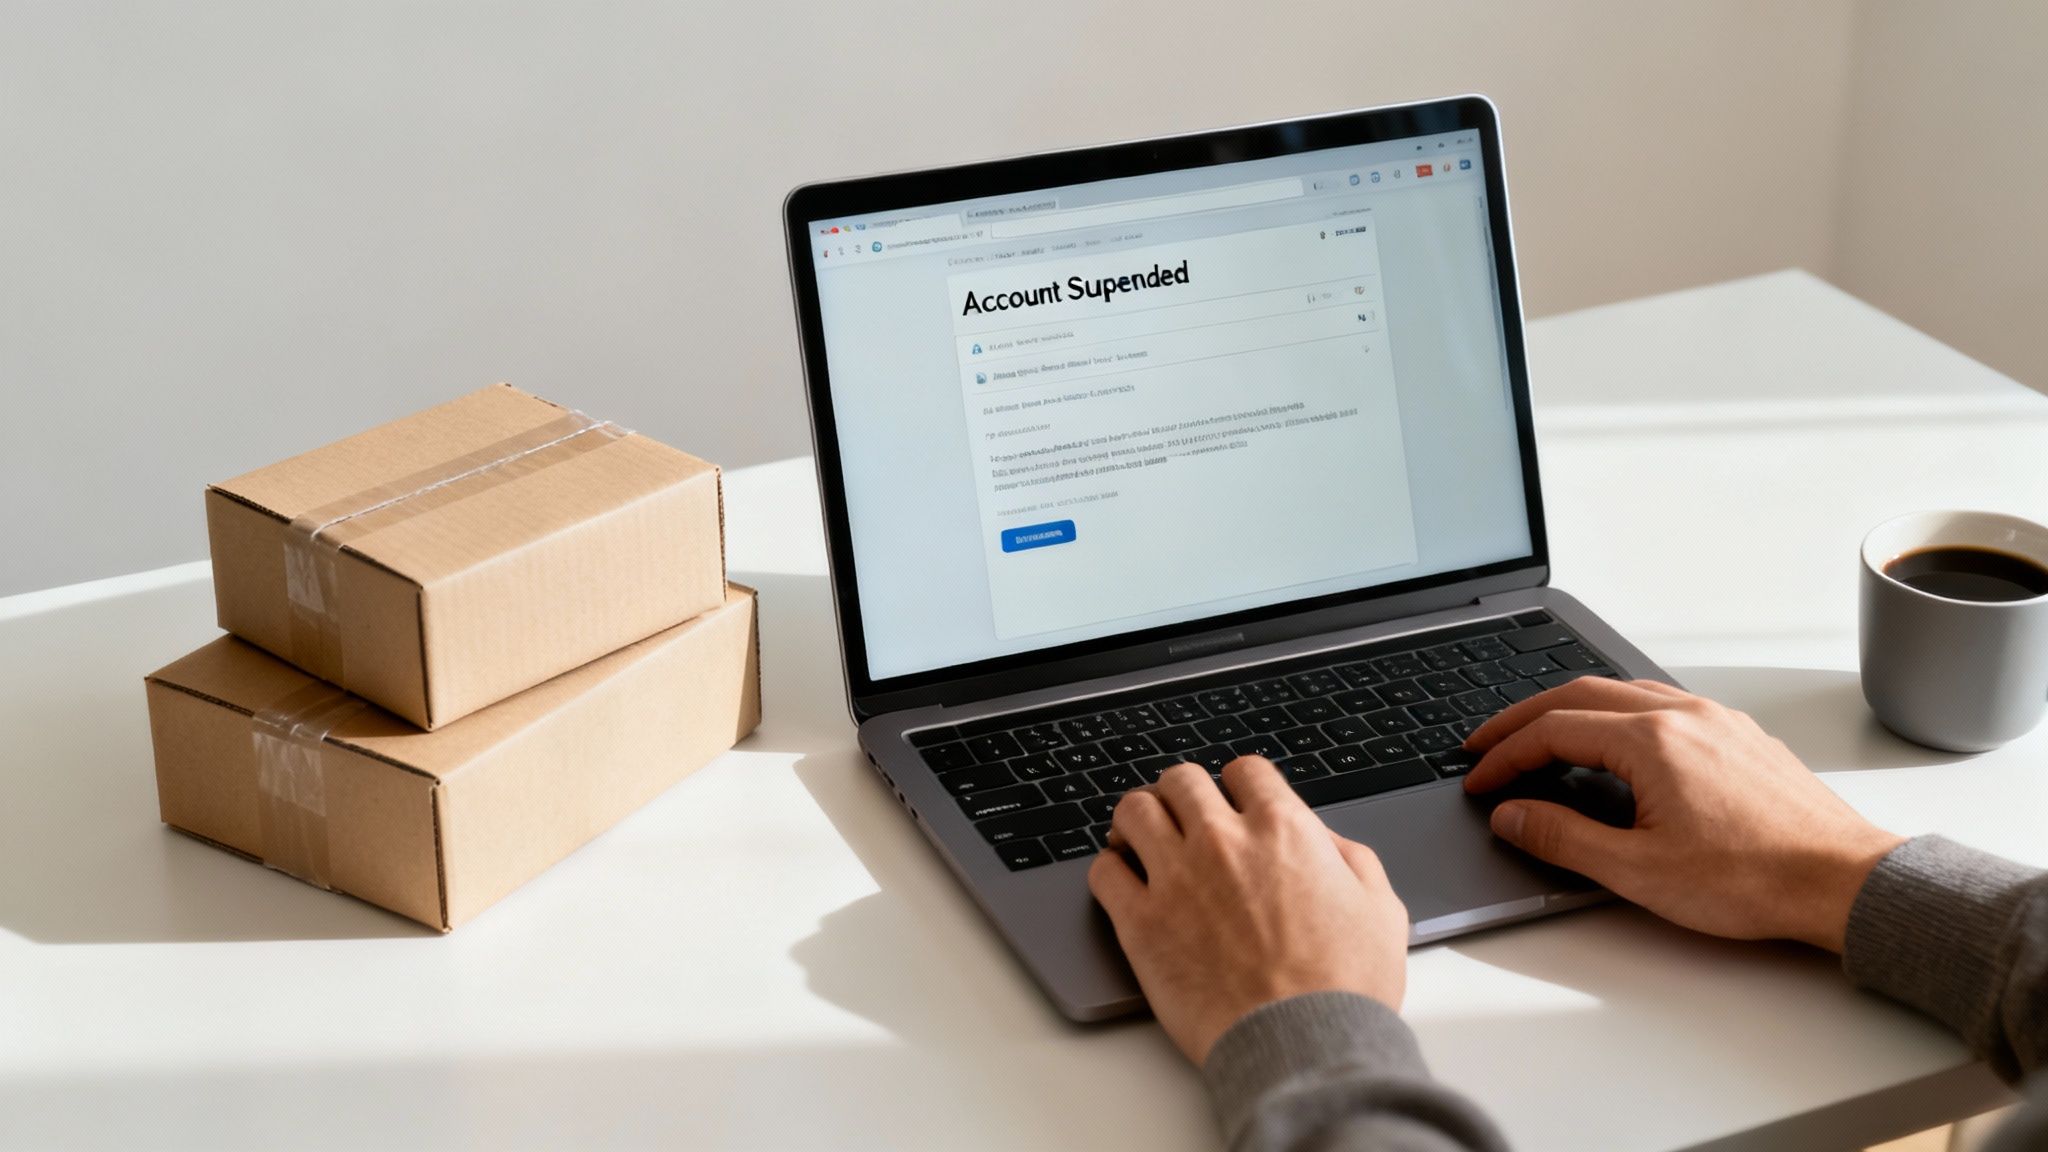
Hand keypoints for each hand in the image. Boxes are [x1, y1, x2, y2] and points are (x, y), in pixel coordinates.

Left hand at [1087, 758, 1407, 1065]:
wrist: (1303, 1044)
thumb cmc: (1345, 988)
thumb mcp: (1380, 909)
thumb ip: (1351, 859)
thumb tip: (1323, 840)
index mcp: (1283, 830)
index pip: (1245, 771)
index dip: (1239, 785)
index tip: (1234, 802)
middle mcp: (1223, 841)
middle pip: (1180, 780)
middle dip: (1182, 795)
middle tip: (1183, 818)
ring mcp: (1176, 878)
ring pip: (1133, 812)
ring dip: (1138, 821)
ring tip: (1141, 841)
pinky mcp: (1141, 922)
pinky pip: (1104, 871)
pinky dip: (1110, 870)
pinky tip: (1123, 883)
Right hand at [1462, 678, 1904, 951]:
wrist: (1842, 882)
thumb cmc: (1754, 880)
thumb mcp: (1637, 871)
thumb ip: (1562, 838)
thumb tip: (1512, 816)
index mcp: (1652, 741)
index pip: (1553, 731)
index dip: (1505, 756)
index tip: (1480, 781)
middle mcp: (1683, 715)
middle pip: (1579, 695)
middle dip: (1524, 719)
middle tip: (1488, 745)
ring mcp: (1716, 720)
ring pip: (1623, 692)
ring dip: (1571, 710)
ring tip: (1540, 739)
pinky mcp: (1740, 736)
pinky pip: (1662, 703)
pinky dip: (1617, 715)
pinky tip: (1615, 744)